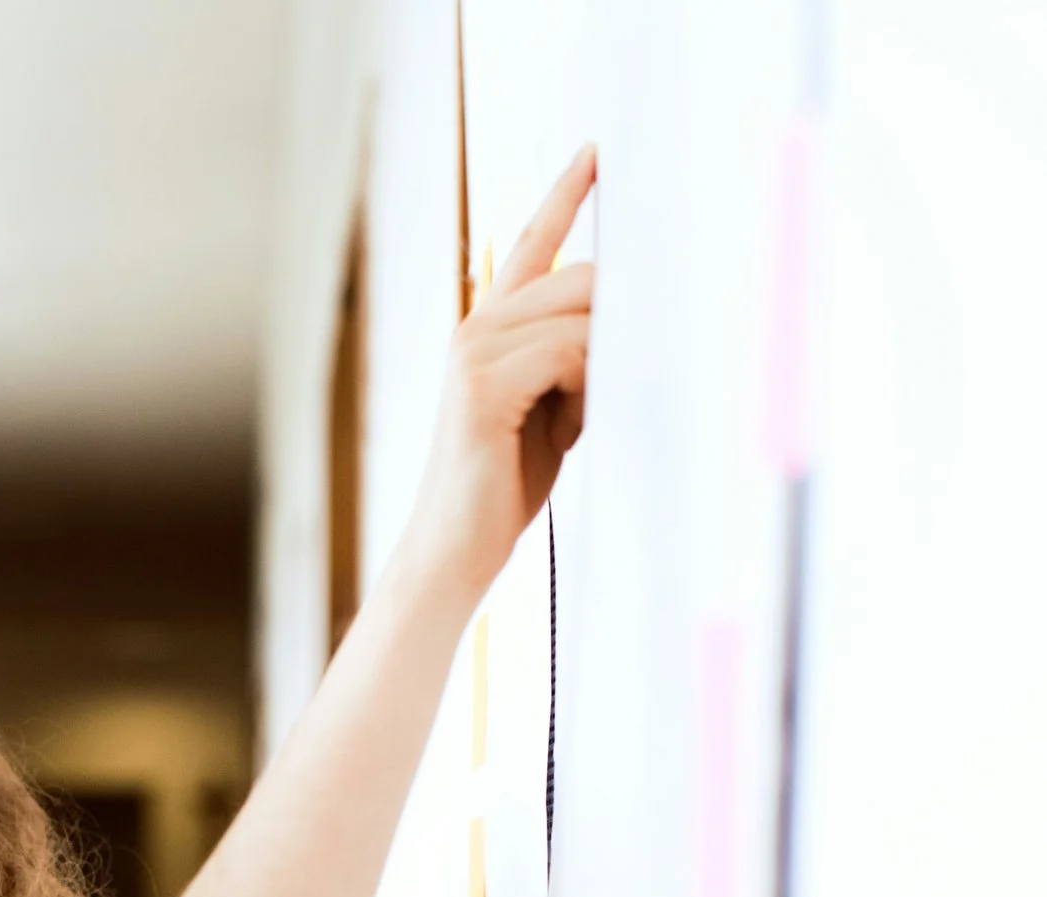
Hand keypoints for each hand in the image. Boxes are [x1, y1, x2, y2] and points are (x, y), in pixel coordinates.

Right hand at [402, 145, 597, 603]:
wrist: (454, 547)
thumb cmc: (504, 484)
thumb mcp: (556, 408)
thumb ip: (580, 357)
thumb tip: (639, 319)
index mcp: (490, 329)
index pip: (530, 243)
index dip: (565, 195)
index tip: (597, 151)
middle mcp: (476, 328)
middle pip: (584, 277)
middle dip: (621, 320)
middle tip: (621, 381)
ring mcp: (474, 352)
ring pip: (582, 314)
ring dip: (606, 365)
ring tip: (581, 420)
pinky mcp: (481, 386)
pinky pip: (569, 352)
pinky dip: (589, 386)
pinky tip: (571, 425)